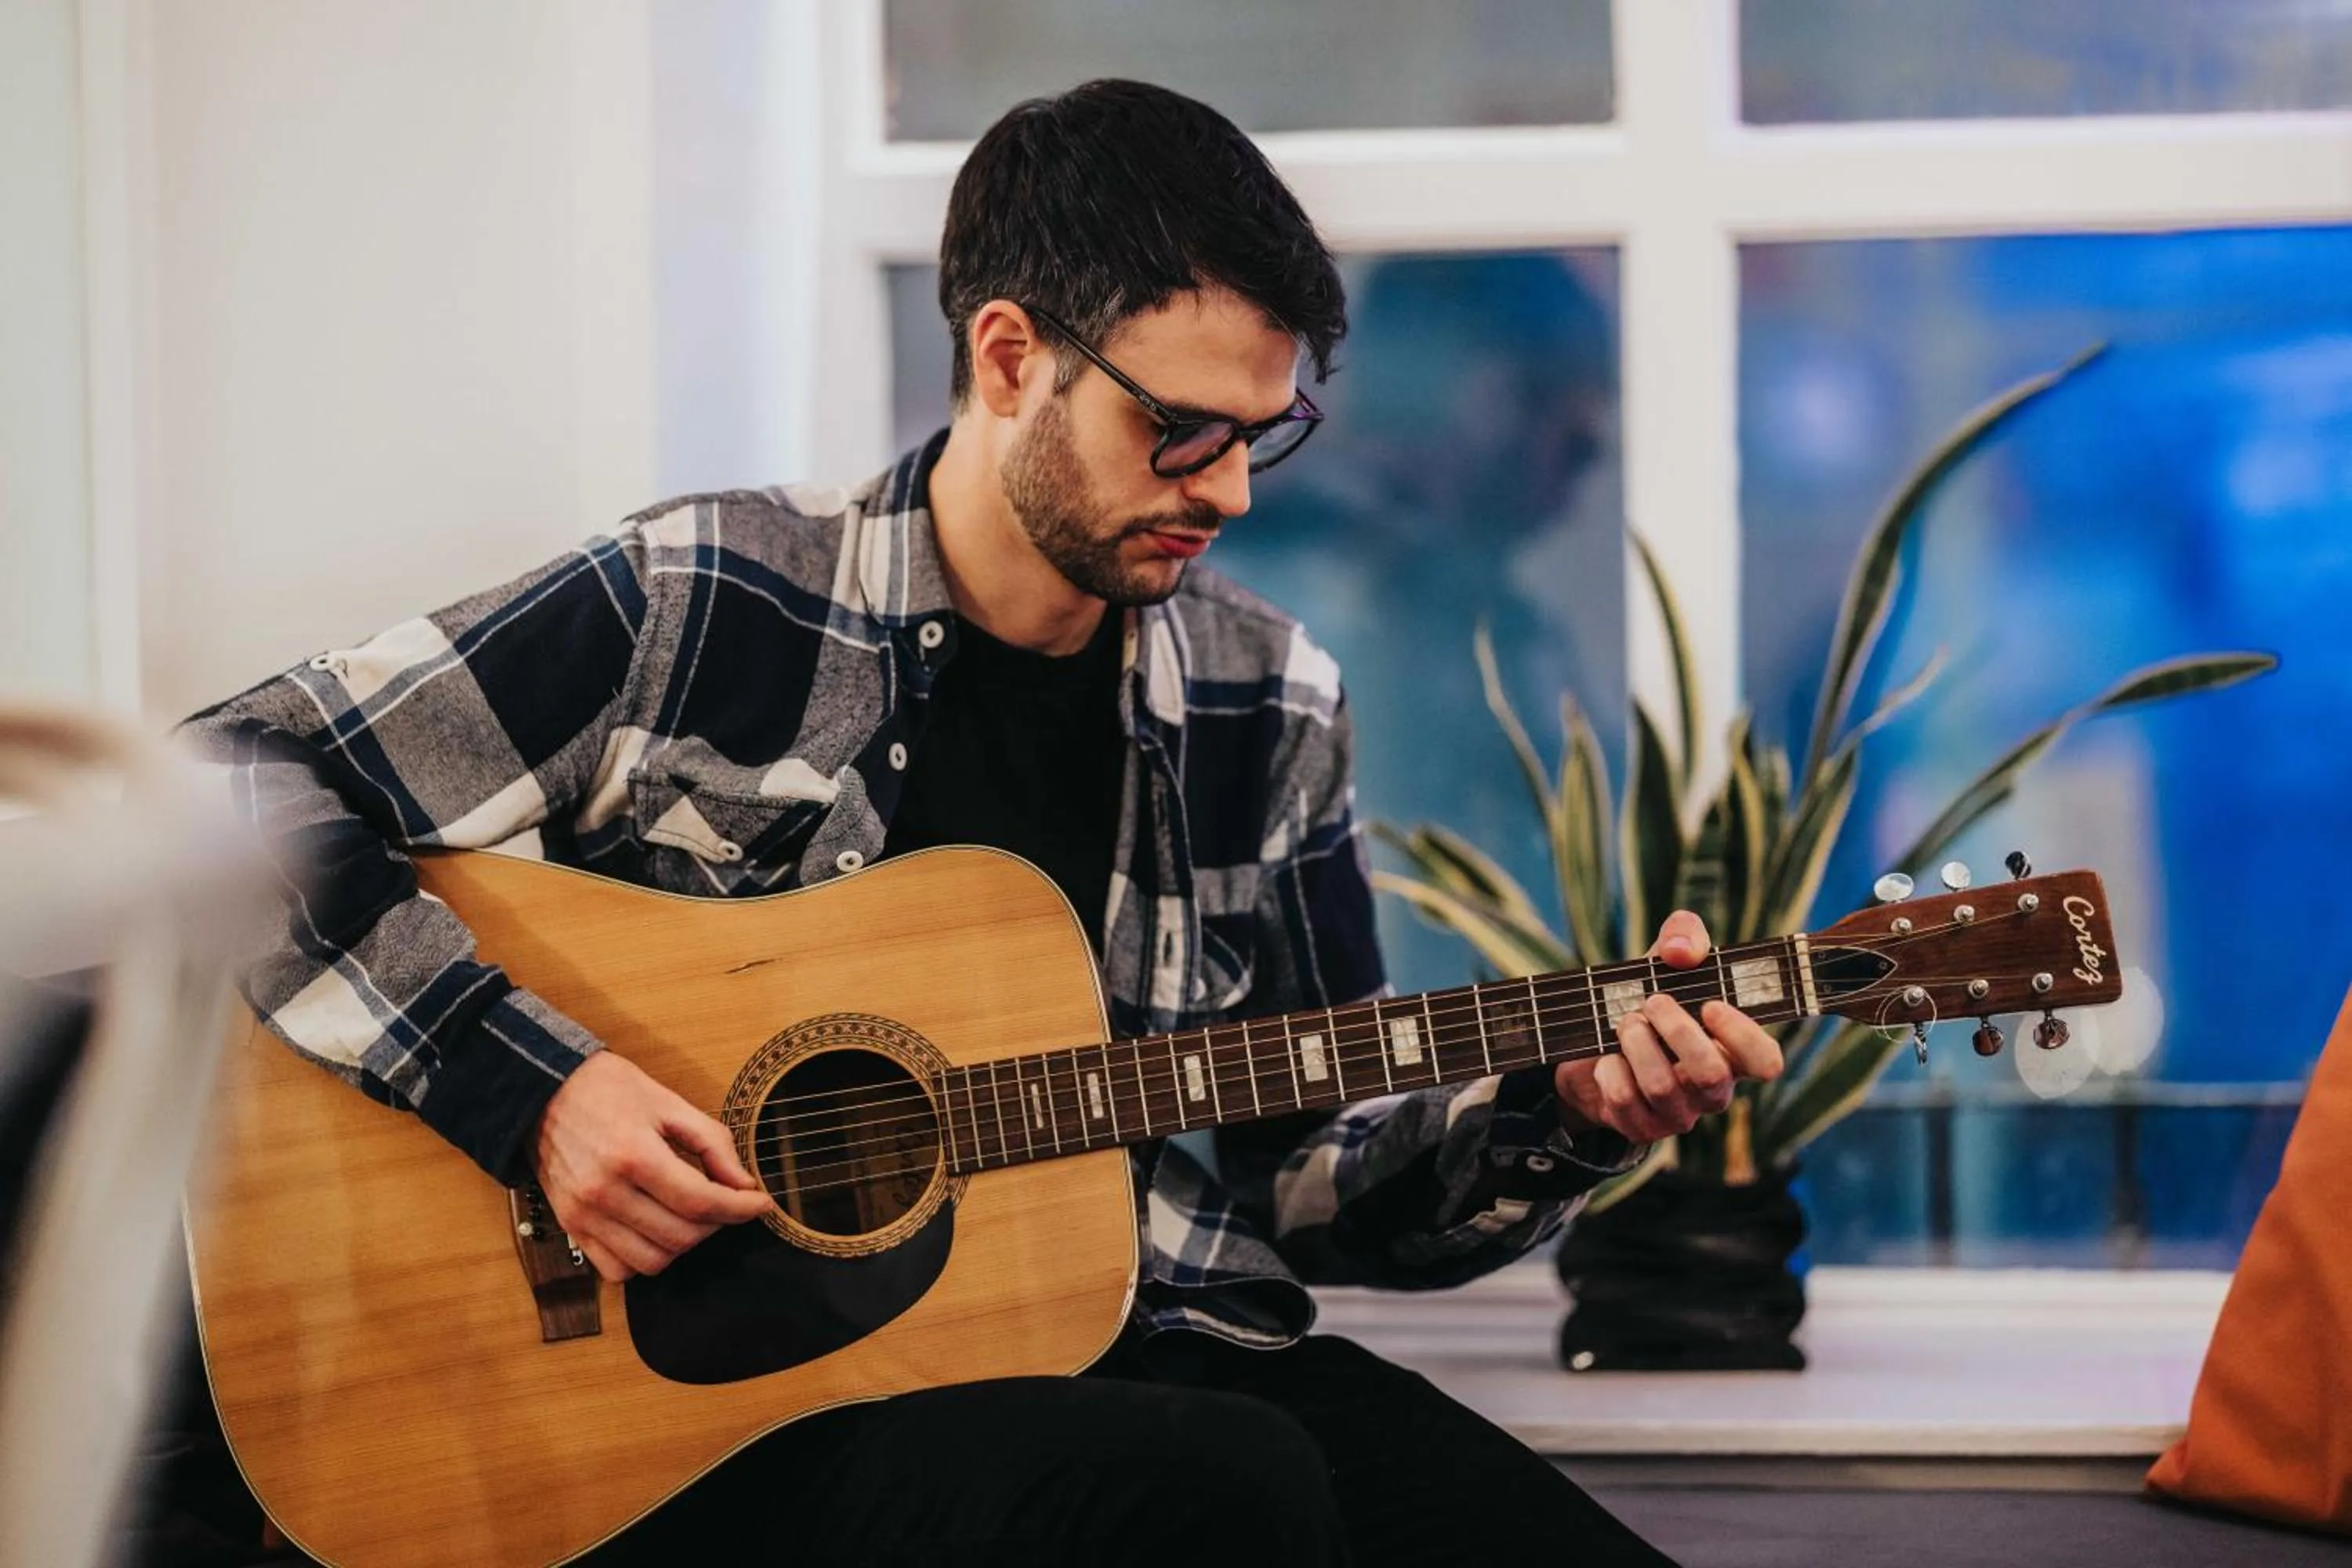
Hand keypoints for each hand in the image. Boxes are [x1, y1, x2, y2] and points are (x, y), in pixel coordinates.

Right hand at [535, 1051, 774, 1280]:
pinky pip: (616, 1270)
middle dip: (716, 1224)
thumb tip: (744, 1184)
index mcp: (633, 1154)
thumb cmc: (608, 1090)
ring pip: (652, 1261)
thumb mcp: (668, 1103)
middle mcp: (605, 1192)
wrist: (542, 1090)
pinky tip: (654, 1230)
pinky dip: (643, 1259)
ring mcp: (583, 1215)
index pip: (700, 1201)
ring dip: (682, 1244)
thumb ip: (712, 1143)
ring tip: (689, 1215)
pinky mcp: (570, 1227)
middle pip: (681, 1236)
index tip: (760, 1203)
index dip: (740, 1208)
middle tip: (724, 1202)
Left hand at [1553, 910, 1783, 1143]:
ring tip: (1626, 1023)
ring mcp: (1679, 1114)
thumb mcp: (1663, 961)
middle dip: (1677, 1031)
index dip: (1744, 1036)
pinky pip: (1625, 1102)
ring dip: (1637, 1045)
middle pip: (1711, 1075)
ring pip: (1662, 1087)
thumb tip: (1680, 951)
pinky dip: (1609, 1071)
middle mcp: (1712, 1090)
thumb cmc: (1645, 1002)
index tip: (1710, 1005)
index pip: (1766, 1062)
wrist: (1593, 1046)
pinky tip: (1607, 1058)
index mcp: (1732, 1053)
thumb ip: (1683, 936)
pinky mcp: (1641, 1129)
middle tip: (1652, 1002)